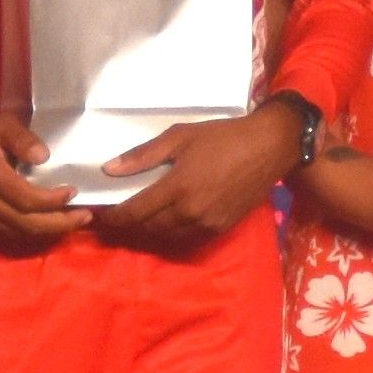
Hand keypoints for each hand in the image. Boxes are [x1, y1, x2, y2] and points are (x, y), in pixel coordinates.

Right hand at [0, 92, 76, 253]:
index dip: (54, 201)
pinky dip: (30, 231)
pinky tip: (48, 222)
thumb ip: (22, 138)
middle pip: (26, 223)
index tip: (74, 191)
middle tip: (86, 216)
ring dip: (48, 230)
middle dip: (60, 223)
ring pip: (18, 232)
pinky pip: (7, 233)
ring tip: (73, 221)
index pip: (27, 200)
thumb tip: (44, 157)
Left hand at [96, 95, 313, 250]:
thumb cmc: (222, 136)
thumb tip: (110, 169)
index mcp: (177, 188)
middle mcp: (190, 212)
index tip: (103, 213)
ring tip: (143, 214)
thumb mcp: (180, 136)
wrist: (268, 148)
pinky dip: (173, 229)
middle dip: (131, 222)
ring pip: (167, 235)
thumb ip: (143, 155)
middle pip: (149, 227)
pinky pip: (187, 236)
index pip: (135, 211)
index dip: (115, 216)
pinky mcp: (220, 228)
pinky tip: (170, 216)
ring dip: (151, 227)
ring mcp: (207, 223)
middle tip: (121, 212)